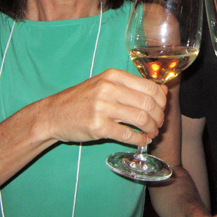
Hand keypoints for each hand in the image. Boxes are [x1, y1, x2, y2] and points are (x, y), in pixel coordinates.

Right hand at [40, 69, 167, 146]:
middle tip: (159, 124)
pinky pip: (127, 134)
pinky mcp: (98, 126)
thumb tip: (163, 90)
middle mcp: (109, 89)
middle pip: (148, 104)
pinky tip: (142, 141)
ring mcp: (102, 108)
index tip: (162, 109)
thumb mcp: (106, 84)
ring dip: (151, 129)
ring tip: (152, 133)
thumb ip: (133, 86)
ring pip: (141, 119)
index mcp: (114, 76)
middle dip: (159, 117)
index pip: (150, 87)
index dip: (162, 101)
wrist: (54, 113)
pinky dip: (139, 139)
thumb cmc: (83, 99)